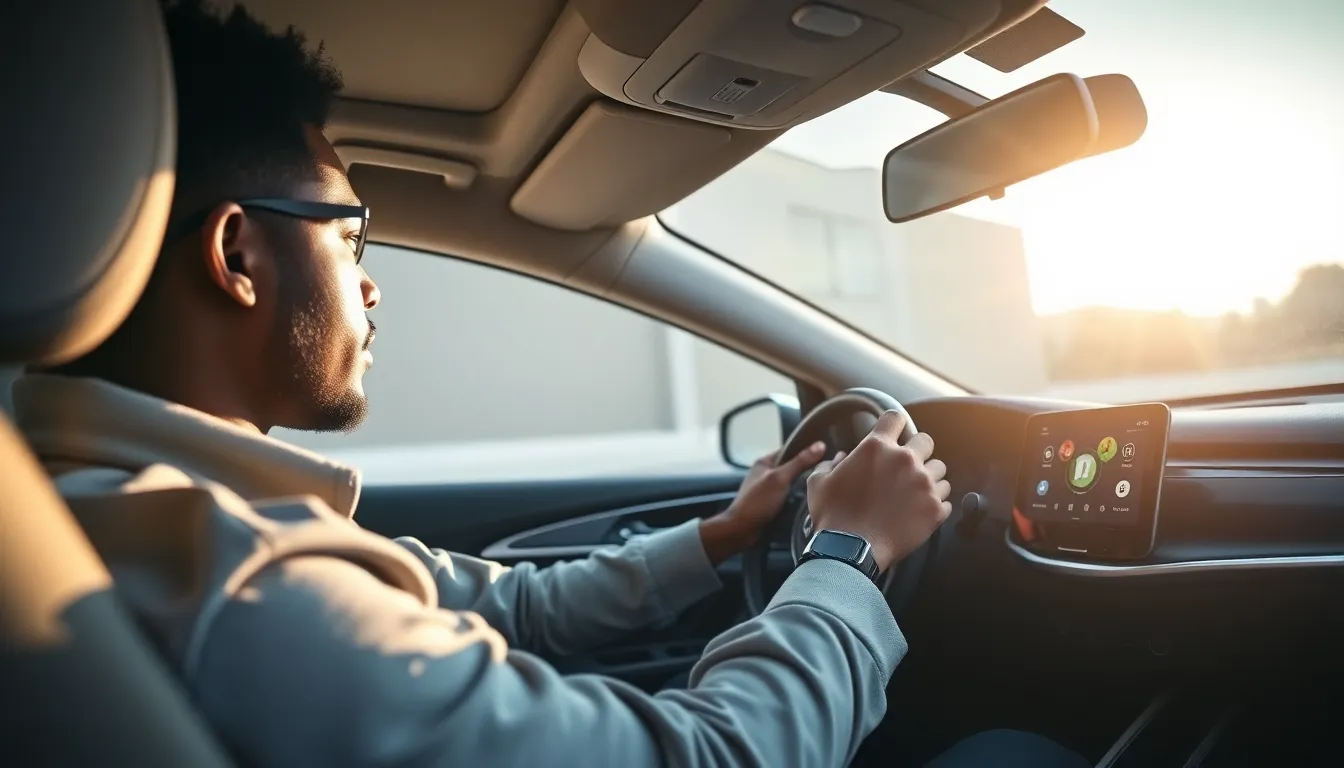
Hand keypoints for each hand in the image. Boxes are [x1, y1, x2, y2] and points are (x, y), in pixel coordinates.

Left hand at [699, 441, 827, 564]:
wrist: (741, 530)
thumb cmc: (758, 501)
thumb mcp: (780, 478)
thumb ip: (799, 462)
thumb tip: (820, 444)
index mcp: (764, 462)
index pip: (790, 450)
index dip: (806, 450)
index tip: (827, 452)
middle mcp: (766, 474)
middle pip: (791, 468)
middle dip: (807, 470)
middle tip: (828, 472)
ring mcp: (768, 490)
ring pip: (791, 484)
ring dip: (804, 486)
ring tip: (824, 485)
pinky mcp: (771, 504)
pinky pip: (789, 497)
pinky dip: (798, 498)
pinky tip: (812, 501)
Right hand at [805, 411, 950, 571]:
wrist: (850, 550)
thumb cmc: (833, 516)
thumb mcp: (819, 482)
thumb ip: (831, 463)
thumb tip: (841, 458)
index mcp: (876, 448)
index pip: (896, 417)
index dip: (895, 424)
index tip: (894, 434)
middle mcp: (904, 460)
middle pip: (926, 440)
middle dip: (918, 451)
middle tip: (906, 468)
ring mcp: (923, 484)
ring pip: (940, 470)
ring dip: (929, 478)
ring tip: (914, 493)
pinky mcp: (935, 509)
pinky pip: (946, 499)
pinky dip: (935, 504)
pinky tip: (919, 511)